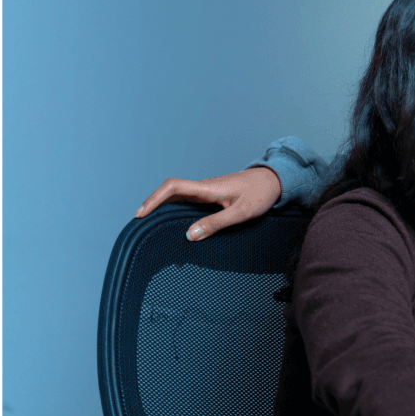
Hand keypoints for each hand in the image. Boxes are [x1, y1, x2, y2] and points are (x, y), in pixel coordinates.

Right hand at [134, 166, 281, 239]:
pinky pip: (189, 203)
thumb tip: (190, 235)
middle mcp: (203, 188)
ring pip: (178, 199)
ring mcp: (207, 192)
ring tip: (151, 228)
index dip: (154, 199)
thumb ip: (216, 223)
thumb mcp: (241, 212)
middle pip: (170, 193)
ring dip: (163, 210)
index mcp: (207, 188)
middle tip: (139, 226)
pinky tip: (175, 225)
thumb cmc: (260, 194)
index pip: (173, 187)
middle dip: (152, 207)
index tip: (141, 214)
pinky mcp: (212, 196)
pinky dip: (177, 212)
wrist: (275, 181)